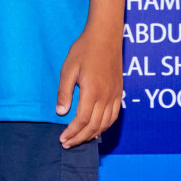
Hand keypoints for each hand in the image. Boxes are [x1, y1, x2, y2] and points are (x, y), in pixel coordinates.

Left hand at [55, 26, 122, 148]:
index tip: (62, 139)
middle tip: (67, 143)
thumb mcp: (68, 68)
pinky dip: (104, 126)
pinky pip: (114, 116)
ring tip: (79, 139)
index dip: (72, 132)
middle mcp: (106, 96)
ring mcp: (115, 95)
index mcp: (92, 91)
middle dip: (80, 138)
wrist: (105, 36)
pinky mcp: (119, 92)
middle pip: (94, 126)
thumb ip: (65, 92)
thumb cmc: (84, 50)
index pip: (82, 120)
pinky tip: (96, 128)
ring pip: (105, 124)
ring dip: (92, 135)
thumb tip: (61, 112)